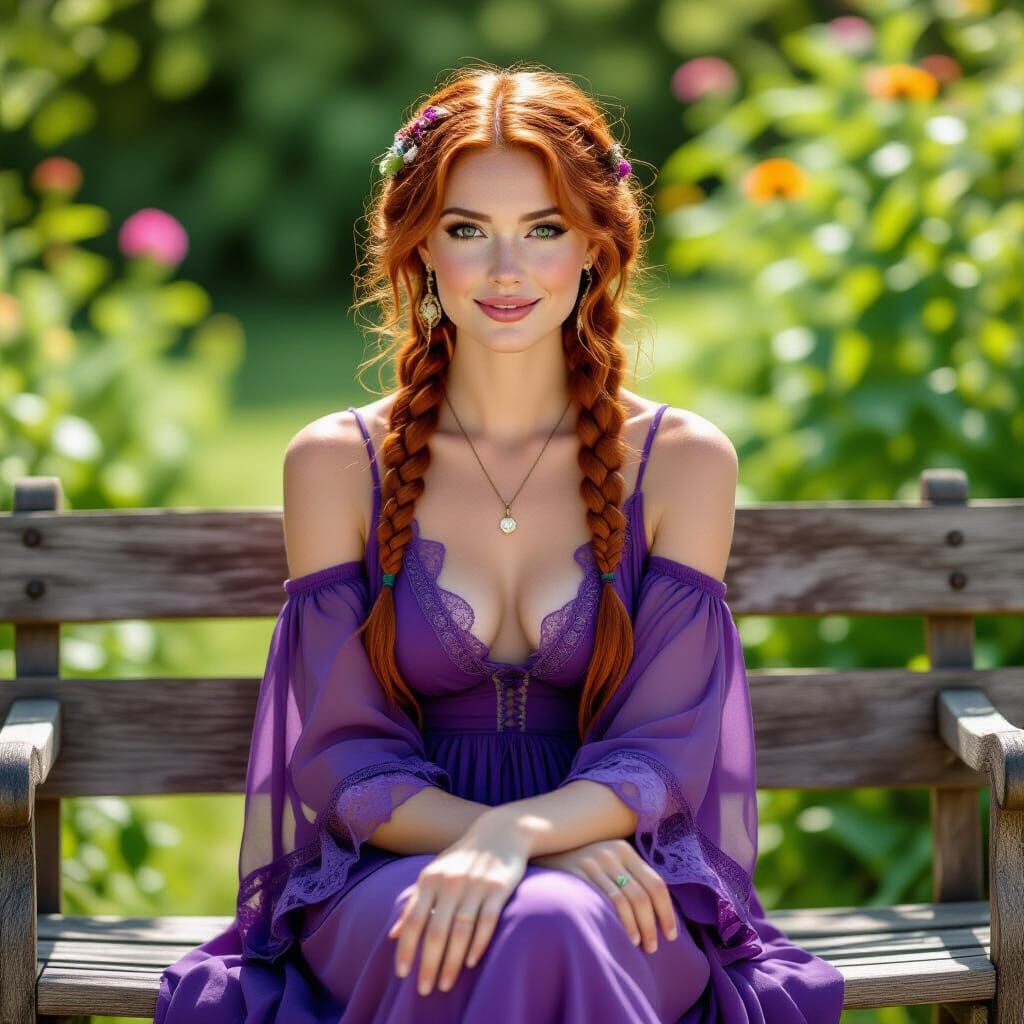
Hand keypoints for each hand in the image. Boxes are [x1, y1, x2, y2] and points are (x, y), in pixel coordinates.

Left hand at [387, 810, 530, 996]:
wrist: (500, 832)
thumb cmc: (462, 858)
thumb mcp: (434, 873)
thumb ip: (414, 901)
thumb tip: (393, 934)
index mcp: (430, 878)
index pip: (413, 919)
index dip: (407, 948)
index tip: (402, 974)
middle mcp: (451, 881)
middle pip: (437, 930)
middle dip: (429, 963)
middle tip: (425, 989)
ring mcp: (476, 884)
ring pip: (461, 930)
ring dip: (452, 961)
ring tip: (446, 984)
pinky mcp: (499, 888)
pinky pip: (487, 921)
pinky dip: (478, 944)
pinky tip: (470, 963)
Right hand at [532, 838, 678, 953]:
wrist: (543, 847)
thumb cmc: (580, 862)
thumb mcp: (606, 859)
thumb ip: (628, 874)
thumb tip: (655, 908)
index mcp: (624, 849)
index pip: (656, 883)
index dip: (667, 911)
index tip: (671, 934)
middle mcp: (611, 852)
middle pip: (643, 895)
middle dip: (653, 925)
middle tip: (654, 947)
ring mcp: (594, 862)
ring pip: (628, 900)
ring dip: (639, 928)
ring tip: (641, 945)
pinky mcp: (578, 872)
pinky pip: (607, 900)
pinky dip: (621, 921)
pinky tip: (625, 936)